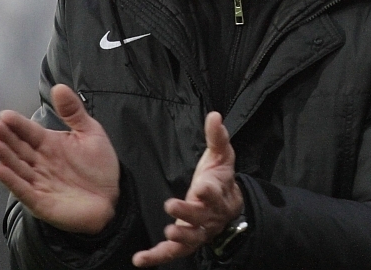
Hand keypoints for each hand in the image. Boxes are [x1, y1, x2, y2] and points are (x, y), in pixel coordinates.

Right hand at [0, 84, 119, 233]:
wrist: (112, 197)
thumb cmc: (99, 165)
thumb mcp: (90, 132)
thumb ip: (73, 111)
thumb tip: (59, 86)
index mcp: (50, 144)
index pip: (29, 131)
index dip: (17, 123)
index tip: (4, 114)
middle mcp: (40, 162)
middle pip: (19, 148)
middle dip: (6, 137)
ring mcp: (39, 181)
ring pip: (18, 167)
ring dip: (5, 157)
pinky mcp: (41, 201)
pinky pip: (23, 190)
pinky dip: (11, 181)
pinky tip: (0, 169)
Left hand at [132, 111, 242, 266]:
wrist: (230, 207)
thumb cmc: (220, 177)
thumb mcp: (221, 155)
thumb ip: (217, 137)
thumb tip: (214, 115)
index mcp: (218, 193)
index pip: (215, 192)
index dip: (209, 191)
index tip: (201, 186)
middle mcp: (210, 215)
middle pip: (201, 217)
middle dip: (188, 212)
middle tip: (171, 205)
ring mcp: (199, 231)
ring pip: (191, 238)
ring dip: (179, 237)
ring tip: (167, 233)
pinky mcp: (185, 242)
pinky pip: (172, 252)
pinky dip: (157, 257)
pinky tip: (140, 260)